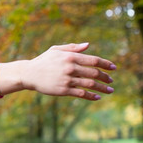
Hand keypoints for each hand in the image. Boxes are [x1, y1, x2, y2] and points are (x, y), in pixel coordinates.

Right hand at [0, 43, 115, 100]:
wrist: (29, 73)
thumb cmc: (43, 61)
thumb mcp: (56, 50)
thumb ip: (73, 48)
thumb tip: (88, 45)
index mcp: (70, 57)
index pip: (93, 60)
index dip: (105, 64)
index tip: (113, 67)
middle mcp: (70, 68)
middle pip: (94, 73)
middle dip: (105, 77)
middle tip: (111, 81)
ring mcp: (67, 79)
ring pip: (90, 84)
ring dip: (102, 88)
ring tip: (110, 90)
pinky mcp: (63, 90)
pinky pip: (81, 93)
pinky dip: (91, 96)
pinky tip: (97, 97)